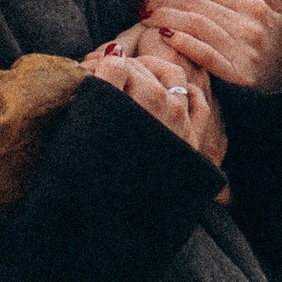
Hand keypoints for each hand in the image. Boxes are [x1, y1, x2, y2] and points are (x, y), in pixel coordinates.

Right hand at [86, 33, 226, 168]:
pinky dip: (185, 90)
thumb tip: (110, 56)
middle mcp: (159, 103)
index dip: (97, 66)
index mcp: (130, 97)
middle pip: (141, 68)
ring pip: (171, 76)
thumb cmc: (92, 179)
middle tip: (103, 77)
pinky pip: (197, 101)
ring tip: (136, 79)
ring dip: (153, 72)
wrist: (122, 225)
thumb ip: (99, 86)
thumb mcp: (84, 129)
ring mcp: (180, 120)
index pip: (115, 63)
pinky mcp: (193, 139)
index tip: (84, 74)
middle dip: (121, 68)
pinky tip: (172, 93)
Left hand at [139, 0, 281, 96]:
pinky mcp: (238, 77)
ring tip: (146, 18)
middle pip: (195, 4)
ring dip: (164, 18)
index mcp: (258, 6)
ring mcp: (245, 52)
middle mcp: (252, 26)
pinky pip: (205, 54)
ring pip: (195, 24)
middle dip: (164, 1)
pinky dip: (183, 42)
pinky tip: (164, 36)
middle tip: (145, 5)